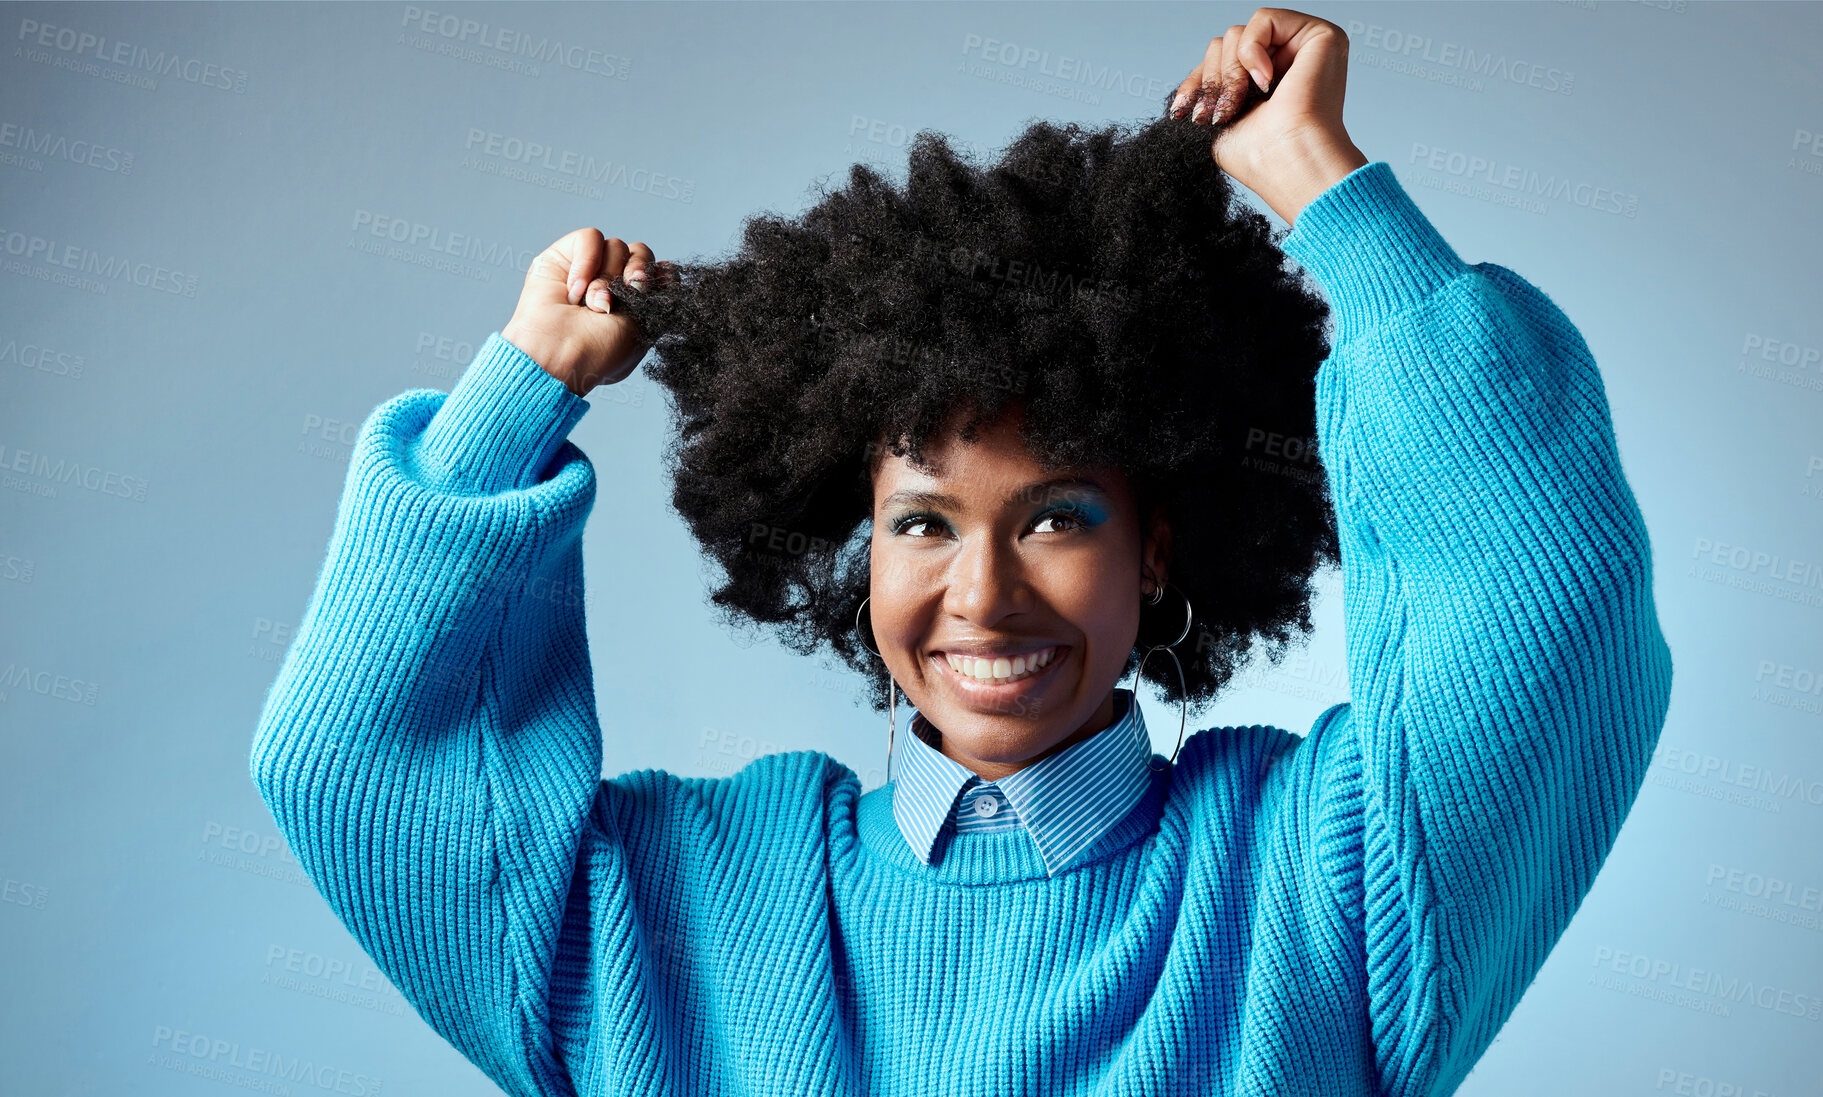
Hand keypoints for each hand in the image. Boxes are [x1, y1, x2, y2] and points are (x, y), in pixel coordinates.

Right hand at [501, 229, 677, 396]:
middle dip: (640, 271)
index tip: (653, 288)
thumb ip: (659, 299)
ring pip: (617, 246)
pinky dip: (588, 261)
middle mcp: (611, 283)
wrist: (562, 355)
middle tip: (632, 288)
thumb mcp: (644, 329)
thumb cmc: (601, 352)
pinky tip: (576, 290)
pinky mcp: (564, 256)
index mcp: (633, 301)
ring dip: (607, 278)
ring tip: (594, 305)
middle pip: (641, 253)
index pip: (657, 271)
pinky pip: (590, 238)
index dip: (660, 274)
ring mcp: (588, 269)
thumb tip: (669, 271)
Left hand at [1168, 8, 1367, 224]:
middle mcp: (1287, 62)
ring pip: (1239, 33)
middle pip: (1226, 44)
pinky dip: (1252, 50)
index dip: (1197, 82)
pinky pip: (1264, 19)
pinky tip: (1264, 81)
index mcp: (1266, 83)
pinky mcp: (1320, 35)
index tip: (1183, 111)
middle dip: (1213, 79)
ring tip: (1242, 102)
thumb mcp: (1218, 119)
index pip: (1220, 63)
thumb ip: (1211, 91)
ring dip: (1231, 71)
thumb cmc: (1261, 156)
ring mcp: (1303, 48)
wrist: (1290, 163)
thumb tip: (1193, 84)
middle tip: (1221, 113)